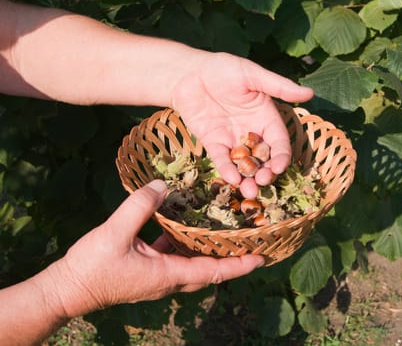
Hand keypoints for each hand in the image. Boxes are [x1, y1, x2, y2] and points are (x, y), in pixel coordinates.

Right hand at [46, 180, 263, 317]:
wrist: (68, 289)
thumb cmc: (92, 266)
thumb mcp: (115, 232)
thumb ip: (140, 206)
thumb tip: (163, 185)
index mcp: (168, 274)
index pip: (214, 271)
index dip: (239, 266)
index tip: (261, 258)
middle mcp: (169, 279)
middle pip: (210, 271)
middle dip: (232, 261)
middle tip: (249, 244)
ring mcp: (159, 277)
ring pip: (194, 265)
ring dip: (210, 252)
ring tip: (223, 233)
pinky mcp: (148, 271)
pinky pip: (175, 258)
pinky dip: (185, 245)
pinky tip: (182, 226)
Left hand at [171, 52, 312, 197]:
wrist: (188, 73)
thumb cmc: (223, 69)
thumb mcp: (253, 75)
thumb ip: (279, 87)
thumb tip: (310, 94)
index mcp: (266, 118)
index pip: (279, 142)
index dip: (281, 156)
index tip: (280, 168)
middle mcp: (252, 132)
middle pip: (264, 158)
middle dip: (266, 172)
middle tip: (264, 181)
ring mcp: (232, 139)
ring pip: (244, 164)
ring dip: (248, 179)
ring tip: (250, 191)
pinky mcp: (213, 143)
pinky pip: (222, 160)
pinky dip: (227, 171)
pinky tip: (231, 179)